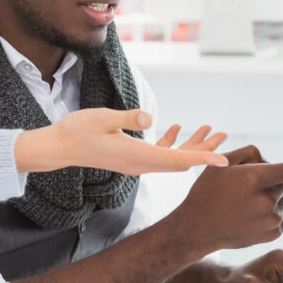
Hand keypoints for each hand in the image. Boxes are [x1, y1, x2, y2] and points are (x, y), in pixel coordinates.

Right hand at [14, 108, 228, 173]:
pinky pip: (157, 154)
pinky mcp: (130, 157)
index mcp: (136, 156)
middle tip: (224, 136)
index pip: (177, 161)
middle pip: (180, 161)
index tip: (223, 160)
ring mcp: (135, 163)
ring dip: (190, 145)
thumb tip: (150, 118)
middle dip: (203, 150)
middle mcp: (139, 164)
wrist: (59, 147)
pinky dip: (170, 143)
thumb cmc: (77, 131)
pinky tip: (174, 128)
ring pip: (171, 158)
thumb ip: (128, 118)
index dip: (202, 159)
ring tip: (209, 131)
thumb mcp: (102, 118)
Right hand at [165, 145, 282, 257]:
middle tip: (252, 184)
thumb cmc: (208, 192)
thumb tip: (273, 160)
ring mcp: (271, 219)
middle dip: (274, 178)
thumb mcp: (222, 163)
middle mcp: (266, 200)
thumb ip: (251, 152)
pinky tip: (257, 211)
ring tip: (249, 200)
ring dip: (274, 194)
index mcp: (254, 179)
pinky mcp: (274, 233)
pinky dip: (276, 209)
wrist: (198, 228)